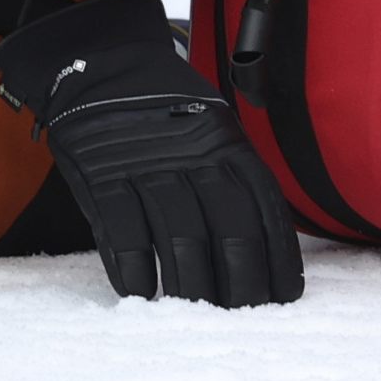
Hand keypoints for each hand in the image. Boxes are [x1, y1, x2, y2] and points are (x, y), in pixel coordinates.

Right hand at [0, 0, 304, 306]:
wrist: (98, 64)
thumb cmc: (163, 110)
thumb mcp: (211, 126)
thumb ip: (234, 176)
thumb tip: (265, 248)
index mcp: (226, 142)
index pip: (263, 207)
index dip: (277, 257)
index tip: (283, 298)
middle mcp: (192, 154)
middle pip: (229, 229)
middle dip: (241, 283)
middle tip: (241, 316)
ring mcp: (146, 165)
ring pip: (180, 236)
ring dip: (190, 285)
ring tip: (194, 312)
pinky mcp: (102, 176)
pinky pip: (123, 233)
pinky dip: (133, 270)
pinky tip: (141, 292)